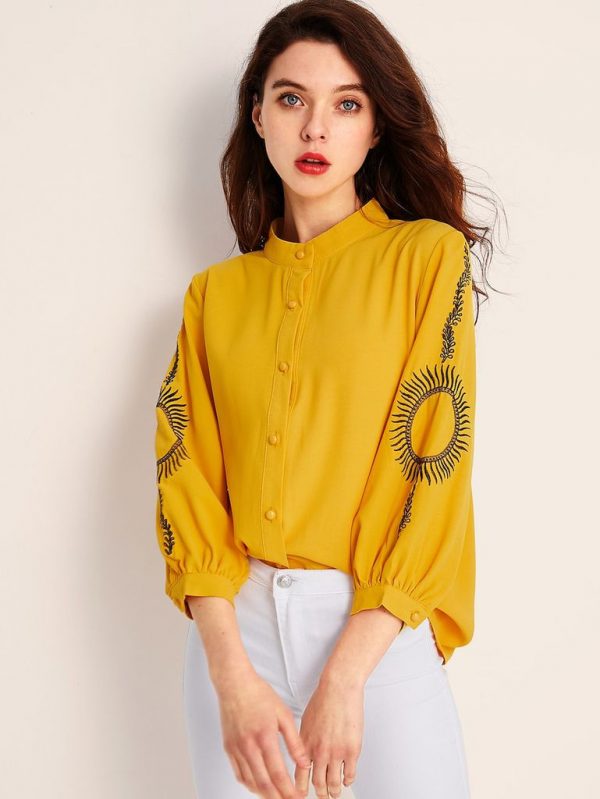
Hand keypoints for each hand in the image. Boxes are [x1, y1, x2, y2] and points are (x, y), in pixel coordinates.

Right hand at [216, 672, 310, 797]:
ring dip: (264, 793)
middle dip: (278, 797)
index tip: (297, 797)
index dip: (289, 790)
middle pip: (263, 784)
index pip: (278, 774)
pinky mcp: (228, 748)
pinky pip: (238, 773)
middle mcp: (248, 746)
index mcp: (265, 737)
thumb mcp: (283, 714)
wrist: (234, 684)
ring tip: (276, 796)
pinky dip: (249, 784)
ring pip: (250, 782)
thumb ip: (294, 741)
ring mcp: (236, 748)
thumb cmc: (258, 694)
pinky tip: (258, 785)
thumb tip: (303, 762)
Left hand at [294, 678, 363, 797]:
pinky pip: (350, 774)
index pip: (299, 776)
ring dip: (334, 791)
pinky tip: (347, 779)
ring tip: (335, 792)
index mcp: (305, 745)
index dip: (299, 791)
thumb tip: (303, 754)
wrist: (339, 688)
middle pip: (318, 783)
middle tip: (322, 796)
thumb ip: (304, 741)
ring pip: (334, 783)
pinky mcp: (352, 750)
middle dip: (319, 793)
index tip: (300, 797)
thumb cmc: (323, 699)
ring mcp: (336, 752)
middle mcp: (319, 752)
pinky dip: (348, 780)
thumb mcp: (305, 721)